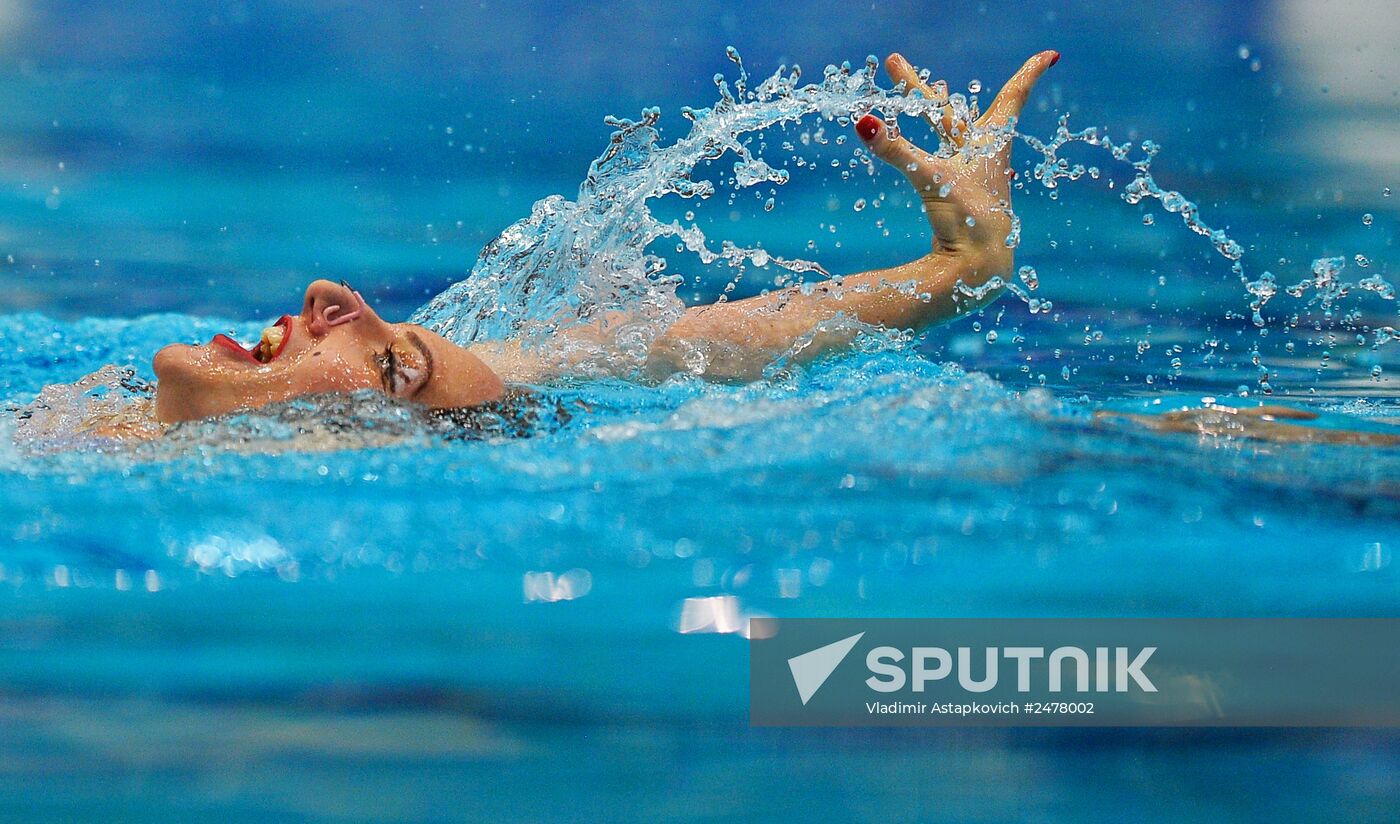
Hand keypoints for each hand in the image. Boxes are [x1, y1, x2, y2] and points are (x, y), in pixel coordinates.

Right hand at [855, 50, 1057, 265]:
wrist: (979, 271)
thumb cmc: (968, 221)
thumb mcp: (930, 178)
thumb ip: (895, 150)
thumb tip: (863, 121)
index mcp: (991, 144)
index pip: (1012, 97)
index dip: (1029, 73)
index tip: (1051, 54)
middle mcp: (983, 157)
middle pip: (949, 111)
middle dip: (919, 88)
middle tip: (893, 62)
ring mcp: (971, 178)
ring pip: (948, 134)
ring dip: (930, 113)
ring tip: (918, 95)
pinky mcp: (960, 198)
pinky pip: (945, 161)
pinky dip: (936, 148)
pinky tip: (940, 151)